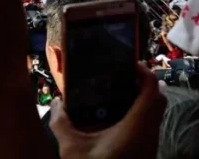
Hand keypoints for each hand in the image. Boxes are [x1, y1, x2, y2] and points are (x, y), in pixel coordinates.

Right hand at [49, 64, 165, 158]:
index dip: (143, 72)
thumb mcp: (70, 147)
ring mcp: (149, 145)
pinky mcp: (146, 153)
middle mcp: (148, 134)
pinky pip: (148, 126)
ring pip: (154, 114)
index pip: (151, 90)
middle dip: (142, 84)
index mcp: (135, 127)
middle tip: (119, 76)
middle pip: (157, 99)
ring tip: (114, 93)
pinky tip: (113, 117)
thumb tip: (56, 103)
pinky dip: (137, 114)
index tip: (127, 62)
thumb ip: (61, 122)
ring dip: (140, 100)